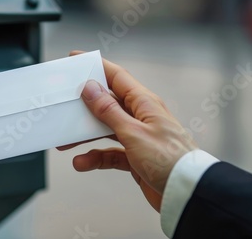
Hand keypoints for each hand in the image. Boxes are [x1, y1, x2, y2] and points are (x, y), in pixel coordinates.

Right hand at [58, 51, 197, 211]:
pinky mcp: (134, 156)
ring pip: (104, 130)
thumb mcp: (133, 133)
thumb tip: (90, 88)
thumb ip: (109, 111)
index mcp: (144, 103)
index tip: (77, 59)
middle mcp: (140, 117)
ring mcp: (137, 137)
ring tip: (66, 143)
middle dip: (83, 107)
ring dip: (85, 136)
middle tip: (65, 106)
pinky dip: (95, 158)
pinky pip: (109, 153)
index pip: (116, 77)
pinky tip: (82, 163)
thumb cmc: (170, 160)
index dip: (96, 66)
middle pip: (106, 104)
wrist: (187, 192)